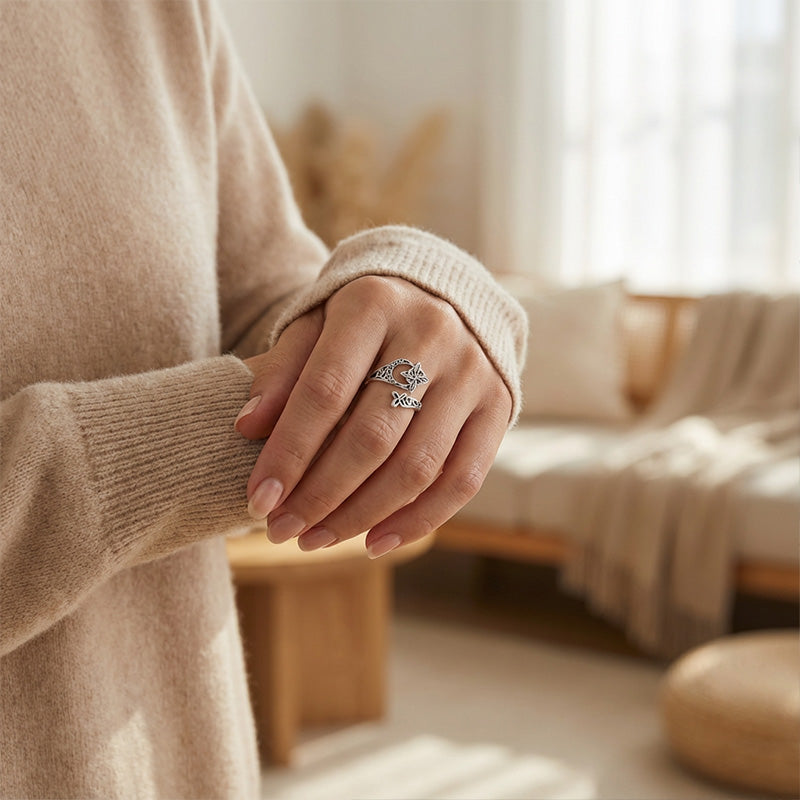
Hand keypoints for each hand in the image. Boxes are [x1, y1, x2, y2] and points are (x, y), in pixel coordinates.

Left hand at [236, 276, 511, 557]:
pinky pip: (463, 479)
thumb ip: (283, 370)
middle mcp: (431, 334)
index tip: (258, 500)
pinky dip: (419, 520)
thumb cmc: (364, 316)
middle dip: (320, 495)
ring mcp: (472, 371)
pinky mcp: (499, 403)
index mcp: (374, 305)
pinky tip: (376, 542)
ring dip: (362, 515)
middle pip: (372, 437)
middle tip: (281, 530)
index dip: (289, 452)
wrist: (444, 291)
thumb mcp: (316, 322)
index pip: (325, 391)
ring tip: (317, 539)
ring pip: (417, 466)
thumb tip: (247, 428)